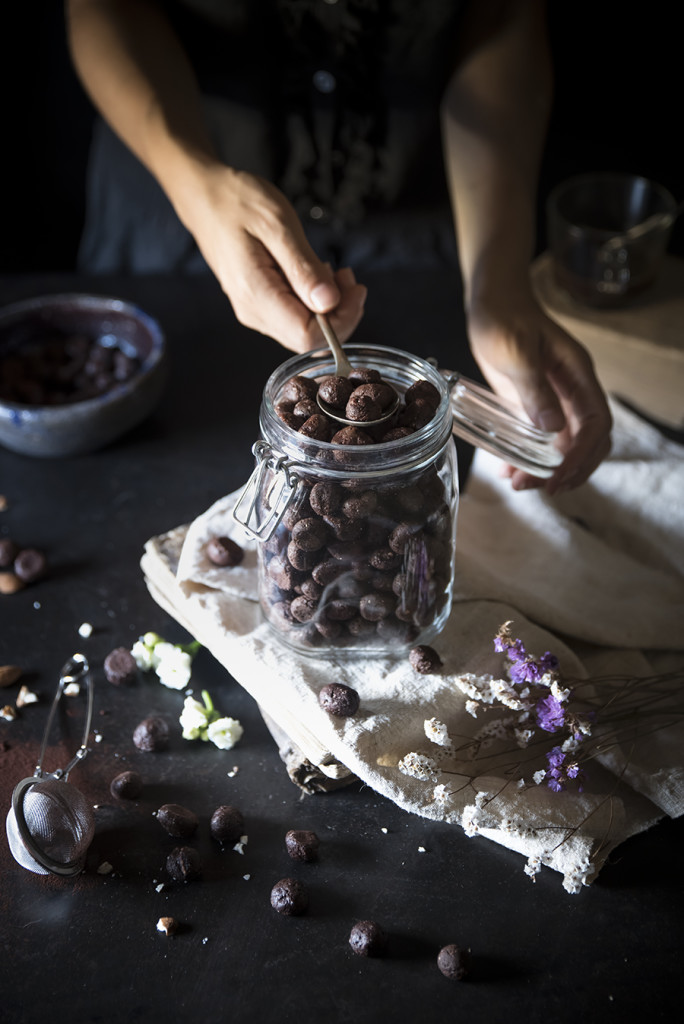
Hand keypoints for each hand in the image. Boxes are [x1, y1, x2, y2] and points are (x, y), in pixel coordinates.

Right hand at [182, 167, 366, 351]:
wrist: (204, 197)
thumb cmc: (238, 203)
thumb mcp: (278, 226)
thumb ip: (304, 268)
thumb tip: (329, 304)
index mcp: (257, 295)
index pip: (308, 337)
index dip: (340, 321)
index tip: (355, 290)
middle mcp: (253, 312)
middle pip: (308, 339)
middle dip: (339, 314)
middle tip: (349, 278)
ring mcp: (254, 310)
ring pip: (303, 329)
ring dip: (329, 307)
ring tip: (337, 273)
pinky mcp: (258, 303)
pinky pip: (294, 315)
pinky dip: (314, 301)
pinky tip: (318, 275)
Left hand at [466, 283, 611, 492]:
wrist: (492, 301)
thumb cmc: (505, 318)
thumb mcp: (517, 352)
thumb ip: (534, 390)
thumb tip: (553, 429)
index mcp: (578, 375)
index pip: (596, 425)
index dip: (582, 455)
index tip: (558, 477)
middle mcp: (572, 391)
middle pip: (587, 441)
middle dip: (568, 470)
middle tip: (539, 488)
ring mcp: (554, 399)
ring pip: (563, 445)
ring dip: (546, 469)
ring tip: (517, 483)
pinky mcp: (534, 404)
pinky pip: (540, 439)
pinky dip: (528, 458)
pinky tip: (508, 469)